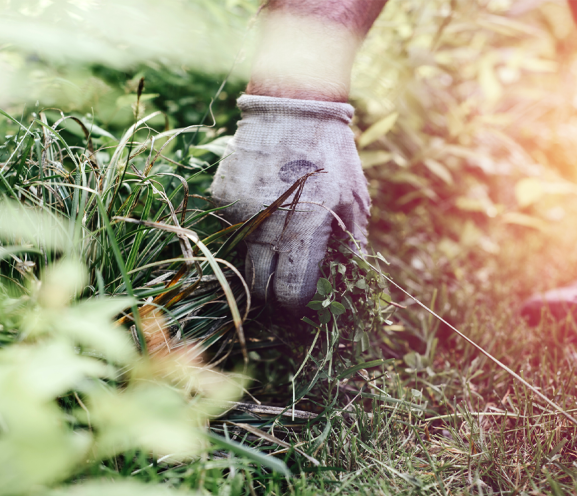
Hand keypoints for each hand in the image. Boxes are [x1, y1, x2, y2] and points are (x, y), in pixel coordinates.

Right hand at [211, 95, 369, 308]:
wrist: (290, 107)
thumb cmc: (331, 155)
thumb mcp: (354, 198)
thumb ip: (352, 244)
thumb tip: (347, 279)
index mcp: (304, 228)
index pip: (291, 291)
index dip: (297, 306)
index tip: (303, 306)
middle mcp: (267, 225)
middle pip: (260, 286)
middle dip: (273, 296)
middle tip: (287, 290)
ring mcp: (240, 212)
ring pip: (243, 260)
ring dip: (260, 266)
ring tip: (278, 253)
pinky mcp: (222, 199)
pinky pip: (234, 231)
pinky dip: (248, 234)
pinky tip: (264, 215)